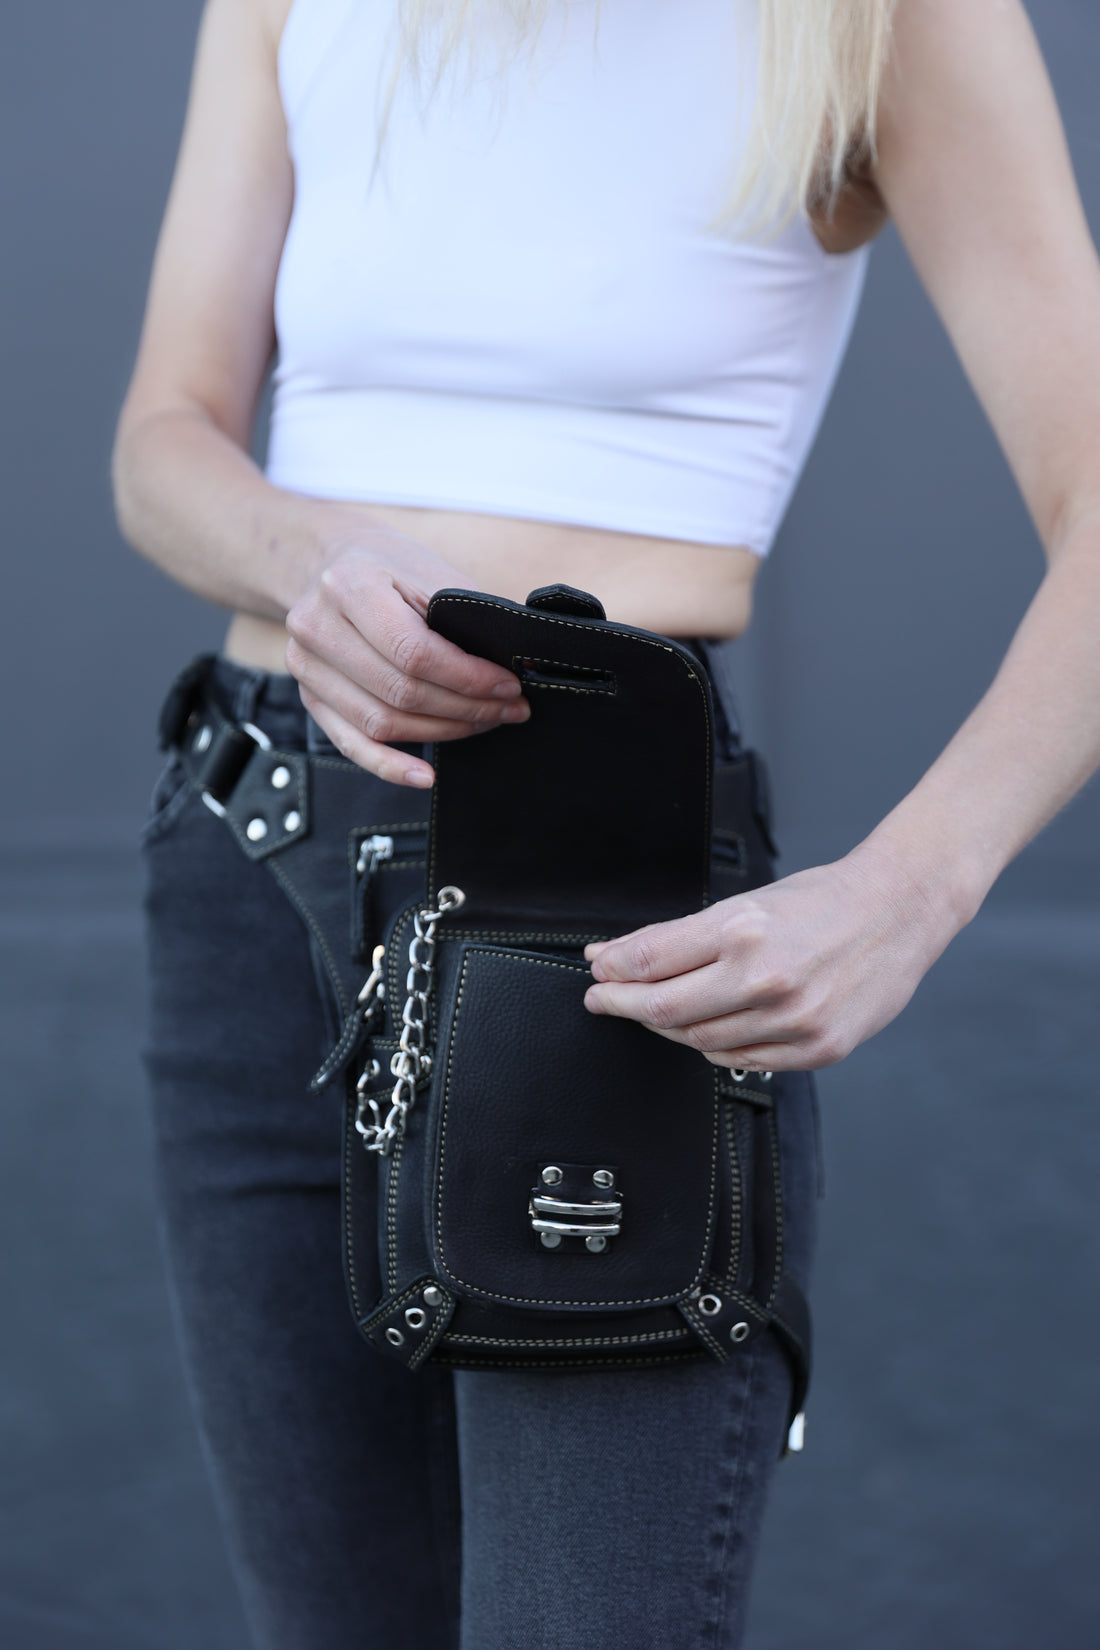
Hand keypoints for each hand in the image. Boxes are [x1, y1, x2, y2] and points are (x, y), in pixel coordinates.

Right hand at [285, 532, 528, 785]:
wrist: (331, 564)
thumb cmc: (388, 567)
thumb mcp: (427, 570)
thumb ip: (464, 615)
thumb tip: (517, 664)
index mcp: (348, 585)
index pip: (414, 651)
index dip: (467, 677)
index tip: (508, 686)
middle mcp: (317, 627)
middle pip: (400, 691)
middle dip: (465, 707)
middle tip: (508, 709)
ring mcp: (306, 667)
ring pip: (381, 722)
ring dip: (442, 732)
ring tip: (483, 723)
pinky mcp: (310, 697)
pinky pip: (352, 744)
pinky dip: (390, 766)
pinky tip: (425, 775)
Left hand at [583, 850, 958, 1070]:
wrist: (898, 910)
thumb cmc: (821, 901)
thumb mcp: (744, 904)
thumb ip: (679, 937)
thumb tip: (616, 955)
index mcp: (743, 931)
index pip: (650, 961)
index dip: (612, 970)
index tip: (597, 971)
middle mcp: (766, 979)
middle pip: (664, 1008)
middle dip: (623, 1003)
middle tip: (604, 998)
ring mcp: (794, 1020)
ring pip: (700, 1041)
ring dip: (668, 1026)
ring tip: (655, 1009)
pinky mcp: (818, 1049)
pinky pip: (742, 1061)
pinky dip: (713, 1048)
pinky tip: (706, 1029)